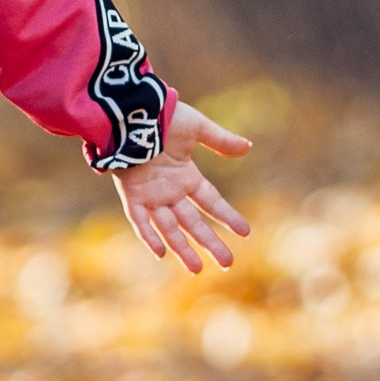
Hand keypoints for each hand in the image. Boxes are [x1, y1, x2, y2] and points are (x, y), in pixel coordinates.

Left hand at [113, 101, 251, 273]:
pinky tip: (160, 253)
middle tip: (228, 263)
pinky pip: (140, 219)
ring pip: (169, 228)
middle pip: (193, 222)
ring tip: (197, 269)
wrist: (131, 111)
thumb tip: (247, 147)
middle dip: (210, 242)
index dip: (228, 217)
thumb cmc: (164, 116)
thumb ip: (220, 140)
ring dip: (182, 248)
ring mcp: (151, 195)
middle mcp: (170, 191)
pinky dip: (149, 235)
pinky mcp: (131, 194)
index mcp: (186, 176)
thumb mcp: (197, 128)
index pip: (211, 202)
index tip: (245, 233)